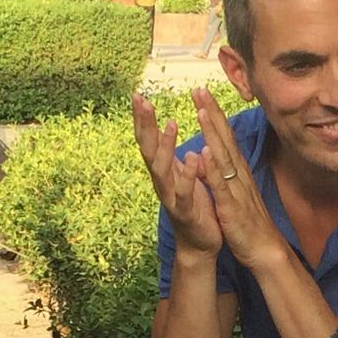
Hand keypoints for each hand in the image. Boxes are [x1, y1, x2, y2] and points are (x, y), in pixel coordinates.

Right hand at [133, 92, 221, 255]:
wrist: (200, 243)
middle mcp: (162, 182)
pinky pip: (184, 193)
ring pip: (162, 170)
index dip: (142, 119)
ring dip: (165, 147)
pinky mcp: (186, 212)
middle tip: (142, 101)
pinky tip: (191, 158)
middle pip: (148, 150)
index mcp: (163, 171)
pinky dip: (186, 176)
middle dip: (145, 125)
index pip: (148, 140)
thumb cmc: (193, 204)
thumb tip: (163, 128)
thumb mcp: (180, 174)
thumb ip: (172, 154)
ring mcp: (171, 197)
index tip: (138, 95)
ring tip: (171, 124)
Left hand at [192, 87, 290, 270]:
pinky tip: (206, 153)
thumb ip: (226, 173)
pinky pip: (222, 184)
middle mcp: (238, 174)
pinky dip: (213, 168)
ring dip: (212, 132)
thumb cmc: (249, 221)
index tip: (202, 92)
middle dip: (211, 113)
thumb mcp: (236, 192)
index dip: (214, 114)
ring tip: (200, 109)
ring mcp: (236, 188)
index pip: (225, 137)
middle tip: (199, 88)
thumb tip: (214, 155)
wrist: (264, 248)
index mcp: (237, 171)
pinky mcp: (231, 206)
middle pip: (224, 138)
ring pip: (222, 155)